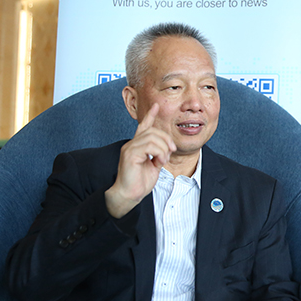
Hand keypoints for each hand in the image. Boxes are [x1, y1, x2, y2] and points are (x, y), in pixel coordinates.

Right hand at [105, 103, 175, 217]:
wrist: (129, 195)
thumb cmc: (140, 183)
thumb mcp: (153, 165)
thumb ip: (158, 155)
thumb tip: (167, 148)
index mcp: (137, 146)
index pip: (143, 126)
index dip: (150, 116)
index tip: (157, 105)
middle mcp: (131, 144)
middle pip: (152, 131)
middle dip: (166, 139)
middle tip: (171, 151)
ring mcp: (129, 148)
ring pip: (152, 137)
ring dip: (163, 148)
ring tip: (163, 160)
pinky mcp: (130, 154)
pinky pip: (149, 146)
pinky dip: (158, 153)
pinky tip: (158, 162)